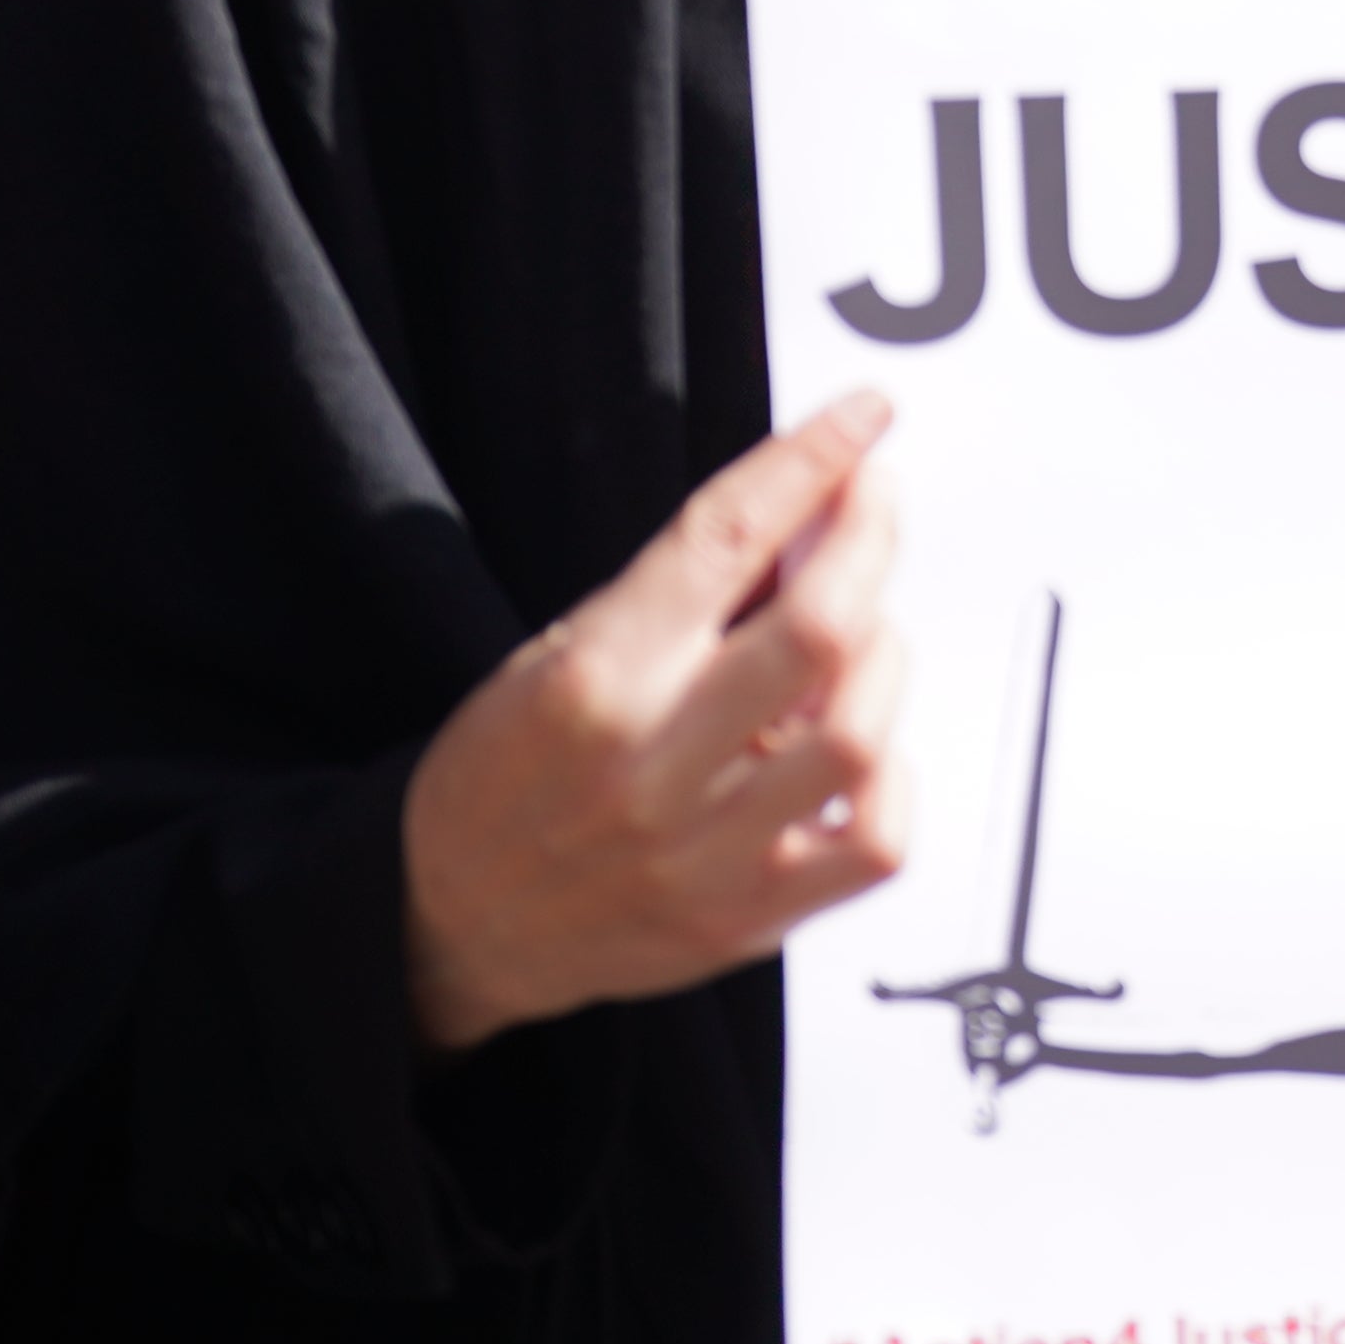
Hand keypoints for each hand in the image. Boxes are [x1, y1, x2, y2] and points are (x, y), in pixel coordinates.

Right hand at [399, 393, 916, 1052]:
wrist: (450, 924)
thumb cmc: (503, 778)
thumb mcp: (553, 655)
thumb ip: (677, 597)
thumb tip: (803, 517)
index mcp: (593, 680)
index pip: (728, 537)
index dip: (812, 460)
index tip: (861, 419)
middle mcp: (652, 766)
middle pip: (821, 629)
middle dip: (870, 538)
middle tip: (872, 505)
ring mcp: (704, 852)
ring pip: (860, 734)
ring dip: (885, 660)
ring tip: (862, 637)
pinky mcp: (744, 917)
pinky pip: (875, 842)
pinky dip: (893, 781)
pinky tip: (860, 752)